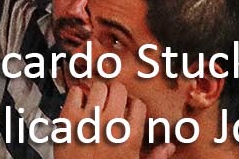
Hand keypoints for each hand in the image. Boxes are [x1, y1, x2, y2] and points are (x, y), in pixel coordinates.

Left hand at [51, 77, 167, 158]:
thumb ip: (155, 157)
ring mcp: (89, 119)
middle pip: (119, 89)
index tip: (128, 109)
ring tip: (97, 103)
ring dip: (98, 93)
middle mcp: (111, 124)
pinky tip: (80, 104)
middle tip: (112, 102)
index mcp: (130, 137)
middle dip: (117, 95)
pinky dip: (78, 95)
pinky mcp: (68, 118)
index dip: (133, 106)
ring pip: (98, 86)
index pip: (138, 104)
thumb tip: (170, 148)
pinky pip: (75, 91)